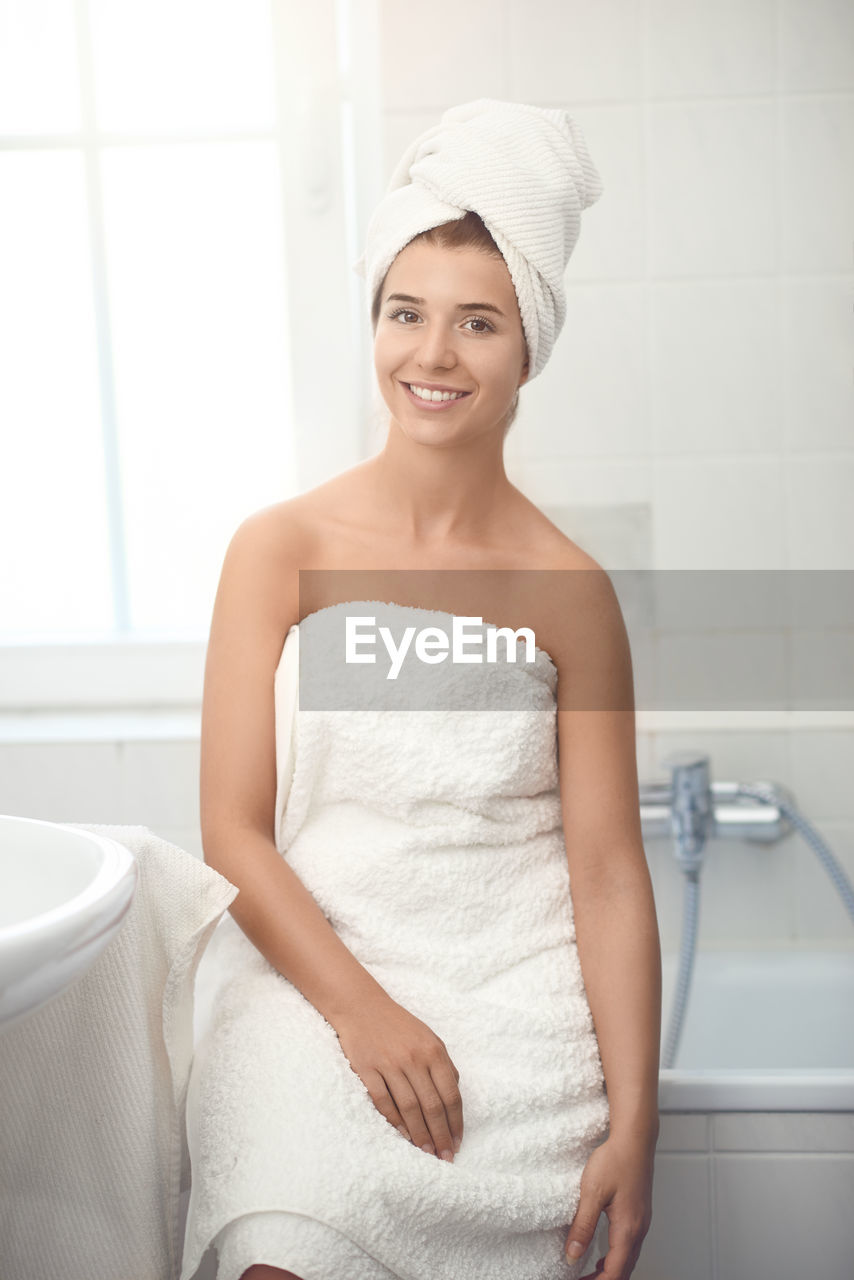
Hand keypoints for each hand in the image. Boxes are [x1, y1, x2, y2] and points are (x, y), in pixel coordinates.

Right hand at [330, 994, 462, 1162]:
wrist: (362, 1007)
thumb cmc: (399, 1026)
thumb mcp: (429, 1038)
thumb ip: (443, 1065)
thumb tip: (454, 1098)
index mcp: (433, 1051)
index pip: (450, 1094)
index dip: (456, 1123)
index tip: (458, 1143)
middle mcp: (414, 1058)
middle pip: (432, 1106)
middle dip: (441, 1136)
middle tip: (445, 1157)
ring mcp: (389, 1064)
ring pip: (409, 1108)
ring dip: (420, 1135)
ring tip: (427, 1152)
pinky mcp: (367, 1069)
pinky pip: (383, 1101)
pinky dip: (395, 1122)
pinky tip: (404, 1136)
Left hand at [565, 1134, 654, 1277]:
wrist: (635, 1139)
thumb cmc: (615, 1160)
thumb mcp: (592, 1192)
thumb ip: (582, 1226)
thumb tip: (572, 1255)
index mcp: (628, 1229)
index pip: (614, 1272)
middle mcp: (639, 1230)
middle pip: (624, 1270)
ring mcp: (641, 1222)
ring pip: (628, 1259)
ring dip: (610, 1271)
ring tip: (589, 1275)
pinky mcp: (639, 1214)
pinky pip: (630, 1246)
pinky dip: (616, 1258)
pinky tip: (602, 1255)